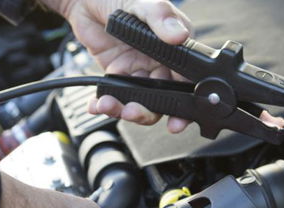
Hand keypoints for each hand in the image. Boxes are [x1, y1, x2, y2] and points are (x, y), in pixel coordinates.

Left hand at [42, 0, 192, 132]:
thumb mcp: (144, 3)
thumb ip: (161, 18)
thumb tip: (179, 35)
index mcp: (176, 49)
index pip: (186, 82)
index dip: (184, 105)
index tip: (177, 121)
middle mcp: (161, 64)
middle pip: (162, 101)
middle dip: (147, 111)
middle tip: (133, 111)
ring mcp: (140, 72)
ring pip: (139, 102)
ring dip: (124, 109)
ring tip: (108, 105)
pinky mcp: (119, 76)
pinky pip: (116, 97)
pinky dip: (105, 104)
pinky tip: (97, 104)